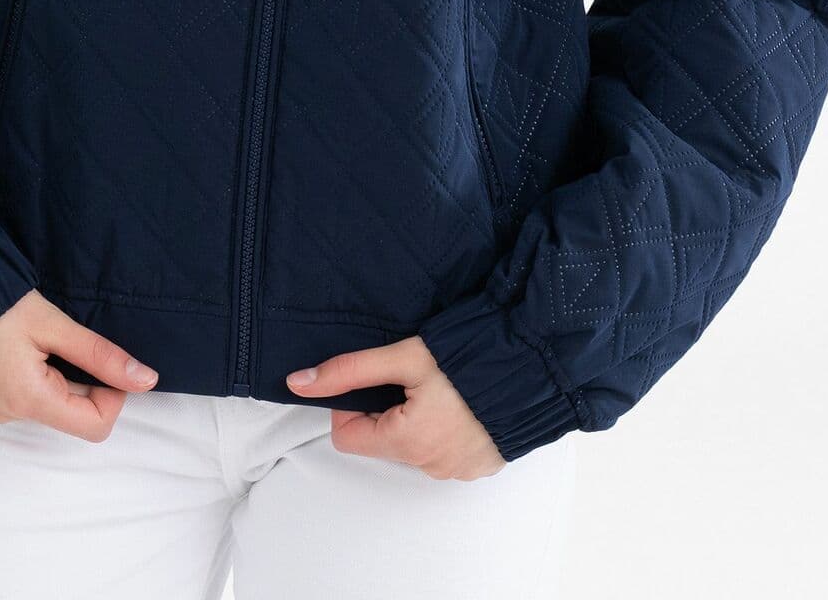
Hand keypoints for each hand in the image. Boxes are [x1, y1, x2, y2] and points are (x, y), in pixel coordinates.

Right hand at [0, 289, 159, 439]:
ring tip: (39, 340)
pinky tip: (22, 347)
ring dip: (59, 377)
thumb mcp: (54, 325)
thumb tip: (146, 380)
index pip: (96, 426)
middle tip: (67, 340)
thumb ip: (100, 355)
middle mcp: (10, 416)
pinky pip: (27, 399)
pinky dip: (37, 377)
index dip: (112, 395)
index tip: (101, 358)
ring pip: (51, 405)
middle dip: (83, 380)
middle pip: (73, 414)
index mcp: (30, 401)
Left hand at [286, 337, 505, 477]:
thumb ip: (349, 370)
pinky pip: (444, 453)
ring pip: (412, 447)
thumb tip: (297, 382)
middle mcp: (430, 466)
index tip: (376, 381)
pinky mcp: (479, 467)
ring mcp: (456, 471)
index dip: (353, 407)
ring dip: (415, 421)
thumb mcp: (403, 356)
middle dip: (386, 411)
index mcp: (406, 442)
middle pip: (382, 441)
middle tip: (411, 379)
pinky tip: (460, 404)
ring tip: (440, 389)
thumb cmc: (466, 358)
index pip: (347, 438)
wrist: (531, 365)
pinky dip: (443, 431)